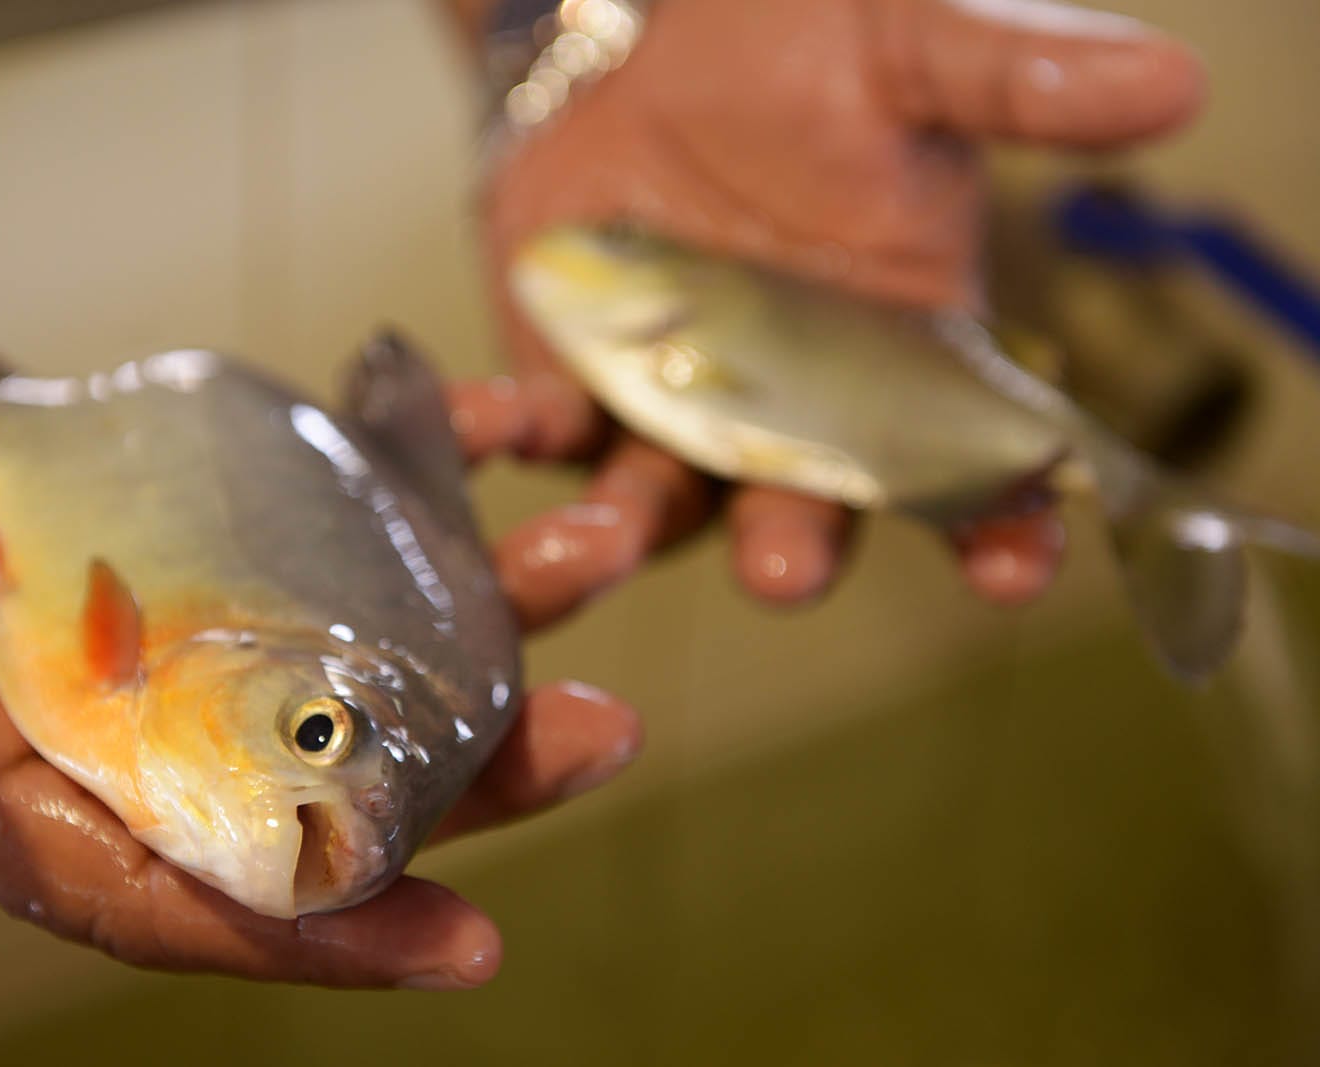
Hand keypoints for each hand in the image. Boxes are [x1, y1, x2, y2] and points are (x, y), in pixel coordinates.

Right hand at [0, 270, 639, 989]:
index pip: (162, 895)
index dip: (309, 936)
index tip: (464, 944)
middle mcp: (102, 722)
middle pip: (306, 784)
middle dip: (462, 775)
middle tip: (601, 732)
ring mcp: (164, 622)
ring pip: (347, 653)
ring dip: (477, 622)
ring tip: (593, 554)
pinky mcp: (194, 522)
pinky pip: (326, 524)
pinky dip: (415, 486)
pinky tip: (493, 438)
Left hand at [467, 0, 1205, 628]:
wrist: (653, 35)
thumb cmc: (802, 53)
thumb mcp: (908, 59)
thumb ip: (1014, 84)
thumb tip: (1175, 83)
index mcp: (902, 359)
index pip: (970, 465)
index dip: (998, 525)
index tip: (1010, 571)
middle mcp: (794, 413)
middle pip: (807, 509)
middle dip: (799, 545)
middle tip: (789, 568)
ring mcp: (678, 411)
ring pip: (665, 502)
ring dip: (635, 528)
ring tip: (608, 536)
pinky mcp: (575, 385)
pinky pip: (543, 430)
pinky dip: (514, 432)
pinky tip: (492, 423)